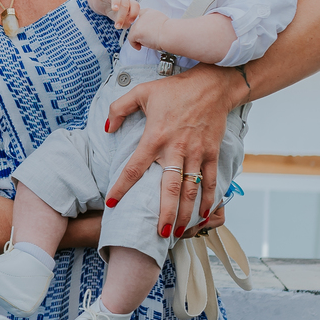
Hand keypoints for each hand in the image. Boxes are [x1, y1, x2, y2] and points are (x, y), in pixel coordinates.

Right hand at [89, 0, 138, 30]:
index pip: (135, 6)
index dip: (134, 14)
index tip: (130, 22)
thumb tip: (126, 25)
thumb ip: (124, 22)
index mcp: (129, 3)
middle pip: (125, 4)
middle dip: (122, 16)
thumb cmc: (113, 10)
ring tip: (115, 9)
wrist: (103, 1)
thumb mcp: (119, 17)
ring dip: (116, 2)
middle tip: (118, 26)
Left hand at [105, 65, 240, 230]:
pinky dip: (207, 199)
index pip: (134, 167)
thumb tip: (107, 128)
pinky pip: (209, 180)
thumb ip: (119, 109)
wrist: (212, 85)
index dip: (122, 186)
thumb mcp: (142, 92)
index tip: (112, 202)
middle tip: (159, 234)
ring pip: (190, 190)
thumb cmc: (175, 89)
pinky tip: (204, 215)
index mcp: (155, 137)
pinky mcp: (212, 153)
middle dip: (164, 214)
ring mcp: (196, 153)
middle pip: (169, 188)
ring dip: (185, 213)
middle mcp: (176, 149)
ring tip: (178, 232)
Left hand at [128, 5, 166, 49]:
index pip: (140, 14)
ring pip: (133, 33)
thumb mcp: (162, 23)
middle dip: (140, 33)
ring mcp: (138, 24)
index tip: (143, 29)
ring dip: (138, 39)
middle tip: (147, 39)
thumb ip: (154, 24)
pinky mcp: (135, 31)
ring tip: (147, 42)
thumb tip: (151, 31)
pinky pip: (131, 40)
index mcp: (150, 12)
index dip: (141, 23)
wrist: (170, 33)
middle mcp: (143, 16)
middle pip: (136, 25)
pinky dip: (135, 45)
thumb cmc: (169, 31)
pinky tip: (140, 47)